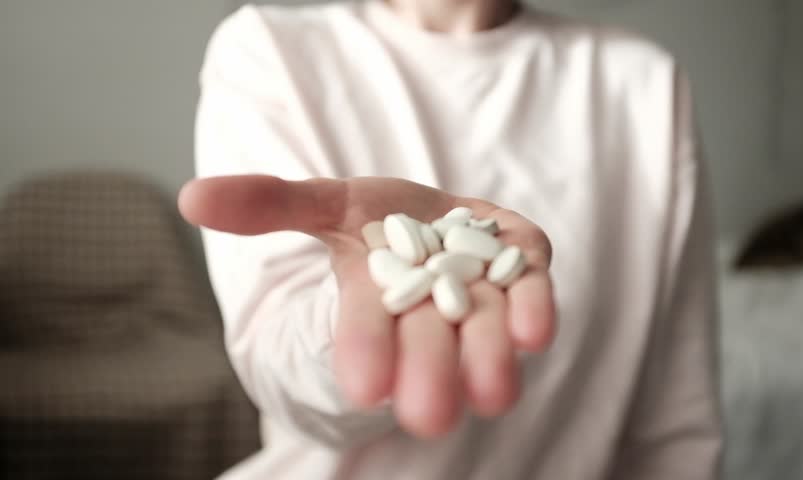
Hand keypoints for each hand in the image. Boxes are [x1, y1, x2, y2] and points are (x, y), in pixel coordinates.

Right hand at [178, 175, 555, 437]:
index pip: (367, 326)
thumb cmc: (382, 219)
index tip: (363, 387)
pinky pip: (532, 291)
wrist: (448, 219)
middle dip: (428, 373)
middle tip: (428, 415)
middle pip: (429, 339)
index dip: (363, 349)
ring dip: (488, 358)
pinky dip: (533, 309)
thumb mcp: (325, 203)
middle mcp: (433, 305)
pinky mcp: (525, 265)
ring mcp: (483, 288)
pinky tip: (534, 333)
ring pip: (484, 327)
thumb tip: (190, 198)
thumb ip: (269, 205)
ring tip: (494, 393)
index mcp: (379, 295)